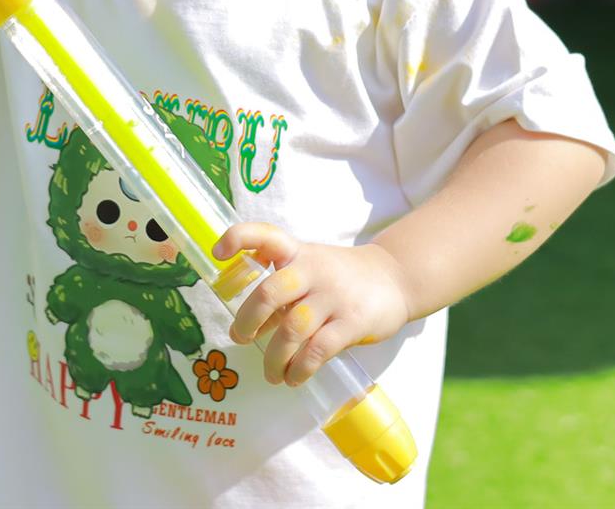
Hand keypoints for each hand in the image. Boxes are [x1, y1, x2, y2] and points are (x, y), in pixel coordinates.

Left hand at [214, 223, 411, 386]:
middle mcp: (313, 270)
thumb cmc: (341, 277)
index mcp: (298, 252)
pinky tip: (294, 377)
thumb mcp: (310, 266)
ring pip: (292, 328)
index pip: (265, 236)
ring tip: (272, 373)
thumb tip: (243, 327)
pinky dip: (301, 368)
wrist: (396, 278)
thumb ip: (280, 289)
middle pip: (270, 293)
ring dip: (275, 357)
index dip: (238, 239)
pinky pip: (318, 350)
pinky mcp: (353, 321)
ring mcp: (334, 296)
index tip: (218, 254)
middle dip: (248, 321)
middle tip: (240, 338)